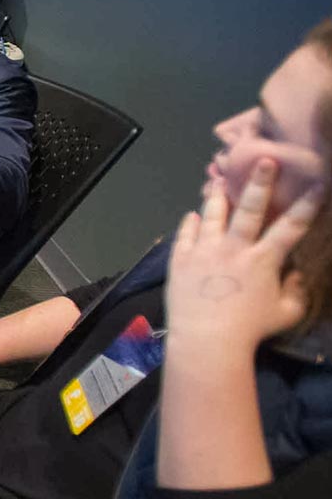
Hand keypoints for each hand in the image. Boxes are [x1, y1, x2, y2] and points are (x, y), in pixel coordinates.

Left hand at [166, 159, 320, 355]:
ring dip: (216, 196)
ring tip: (217, 181)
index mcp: (263, 260)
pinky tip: (192, 215)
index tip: (317, 185)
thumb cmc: (250, 330)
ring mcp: (204, 251)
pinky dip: (190, 223)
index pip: (291, 227)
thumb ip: (295, 291)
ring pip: (212, 215)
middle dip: (260, 182)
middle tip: (265, 159)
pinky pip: (185, 235)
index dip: (306, 205)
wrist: (207, 340)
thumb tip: (295, 274)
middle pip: (249, 208)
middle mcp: (234, 248)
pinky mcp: (180, 260)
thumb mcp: (285, 313)